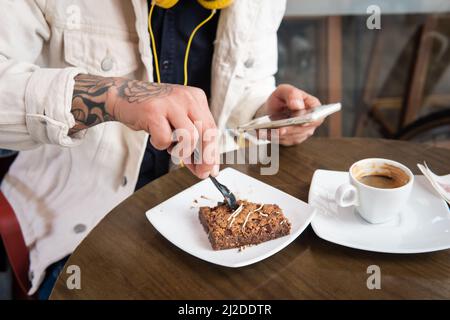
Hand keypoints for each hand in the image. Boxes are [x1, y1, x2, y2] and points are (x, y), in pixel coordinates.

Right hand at [70, 74, 218, 178]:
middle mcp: (187, 98)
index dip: (213, 153)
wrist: (123, 95)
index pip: (212, 129)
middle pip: (206, 133)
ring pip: (189, 138)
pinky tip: (156, 137)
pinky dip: (161, 144)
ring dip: (180, 151)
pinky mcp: (154, 111)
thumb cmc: (153, 112)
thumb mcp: (178, 121)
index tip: (211, 169)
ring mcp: (171, 103)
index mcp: (196, 98)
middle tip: (201, 173)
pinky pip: (165, 139)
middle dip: (205, 158)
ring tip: (171, 147)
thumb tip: (206, 167)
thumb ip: (193, 140)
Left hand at [257, 84, 322, 145]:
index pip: (317, 117)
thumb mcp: (284, 90)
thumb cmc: (281, 99)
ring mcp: (300, 134)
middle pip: (302, 130)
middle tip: (280, 130)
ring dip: (278, 135)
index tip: (303, 122)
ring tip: (266, 131)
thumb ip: (292, 94)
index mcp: (313, 109)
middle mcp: (309, 124)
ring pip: (290, 137)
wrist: (272, 110)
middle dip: (290, 130)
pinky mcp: (290, 140)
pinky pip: (281, 141)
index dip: (312, 121)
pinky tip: (262, 133)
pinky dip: (271, 137)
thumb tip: (298, 105)